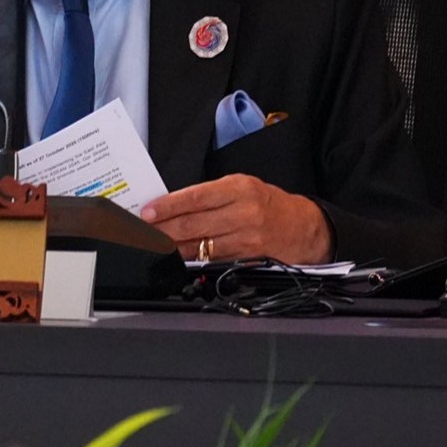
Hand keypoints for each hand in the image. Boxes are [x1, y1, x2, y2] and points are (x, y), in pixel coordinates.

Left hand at [139, 175, 332, 264]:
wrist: (303, 227)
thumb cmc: (266, 203)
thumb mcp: (241, 187)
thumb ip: (210, 194)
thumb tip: (172, 205)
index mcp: (239, 188)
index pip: (197, 197)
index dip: (169, 206)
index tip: (149, 211)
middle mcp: (244, 213)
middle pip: (195, 224)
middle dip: (164, 229)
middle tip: (143, 230)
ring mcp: (247, 238)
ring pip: (201, 245)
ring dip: (173, 247)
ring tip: (155, 244)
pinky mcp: (248, 259)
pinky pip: (214, 260)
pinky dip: (193, 259)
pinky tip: (178, 257)